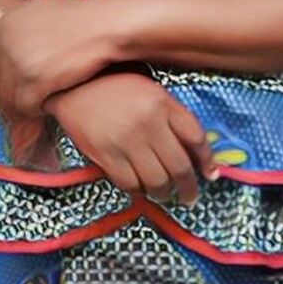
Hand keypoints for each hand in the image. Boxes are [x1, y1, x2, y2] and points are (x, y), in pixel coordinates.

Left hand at [0, 0, 115, 117]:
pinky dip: (37, 108)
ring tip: (40, 101)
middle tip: (24, 96)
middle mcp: (7, 41)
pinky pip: (25, 105)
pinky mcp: (35, 81)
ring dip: (21, 102)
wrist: (109, 26)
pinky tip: (50, 103)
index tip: (4, 79)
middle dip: (5, 91)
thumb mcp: (43, 5)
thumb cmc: (84, 17)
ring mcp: (19, 61)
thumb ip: (15, 18)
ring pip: (7, 95)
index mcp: (6, 22)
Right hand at [43, 72, 219, 206]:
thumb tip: (192, 152)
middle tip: (190, 197)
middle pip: (179, 166)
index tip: (210, 174)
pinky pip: (130, 184)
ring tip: (165, 195)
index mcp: (163, 102)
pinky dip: (139, 192)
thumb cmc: (115, 87)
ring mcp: (127, 140)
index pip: (196, 137)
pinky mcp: (106, 155)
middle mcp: (149, 122)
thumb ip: (171, 116)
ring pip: (157, 180)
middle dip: (188, 188)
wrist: (72, 86)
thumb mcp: (150, 91)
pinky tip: (142, 190)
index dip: (206, 161)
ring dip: (164, 194)